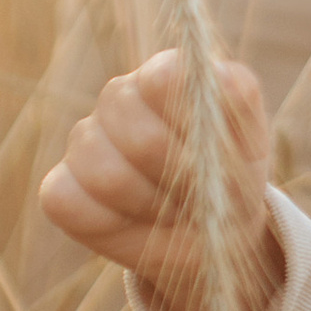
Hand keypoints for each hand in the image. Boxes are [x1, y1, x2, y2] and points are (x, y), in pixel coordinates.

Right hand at [38, 47, 272, 310]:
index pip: (162, 80)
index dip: (192, 127)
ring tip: (169, 208)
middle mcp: (118, 98)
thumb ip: (240, 104)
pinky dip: (109, 224)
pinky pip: (68, 202)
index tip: (216, 155)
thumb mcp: (250, 144)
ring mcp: (84, 140)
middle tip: (199, 194)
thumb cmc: (231, 179)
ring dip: (151, 206)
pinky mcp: (60, 187)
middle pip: (140, 139)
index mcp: (164, 75)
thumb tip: (223, 80)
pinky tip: (133, 221)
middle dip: (180, 179)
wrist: (213, 235)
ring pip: (107, 176)